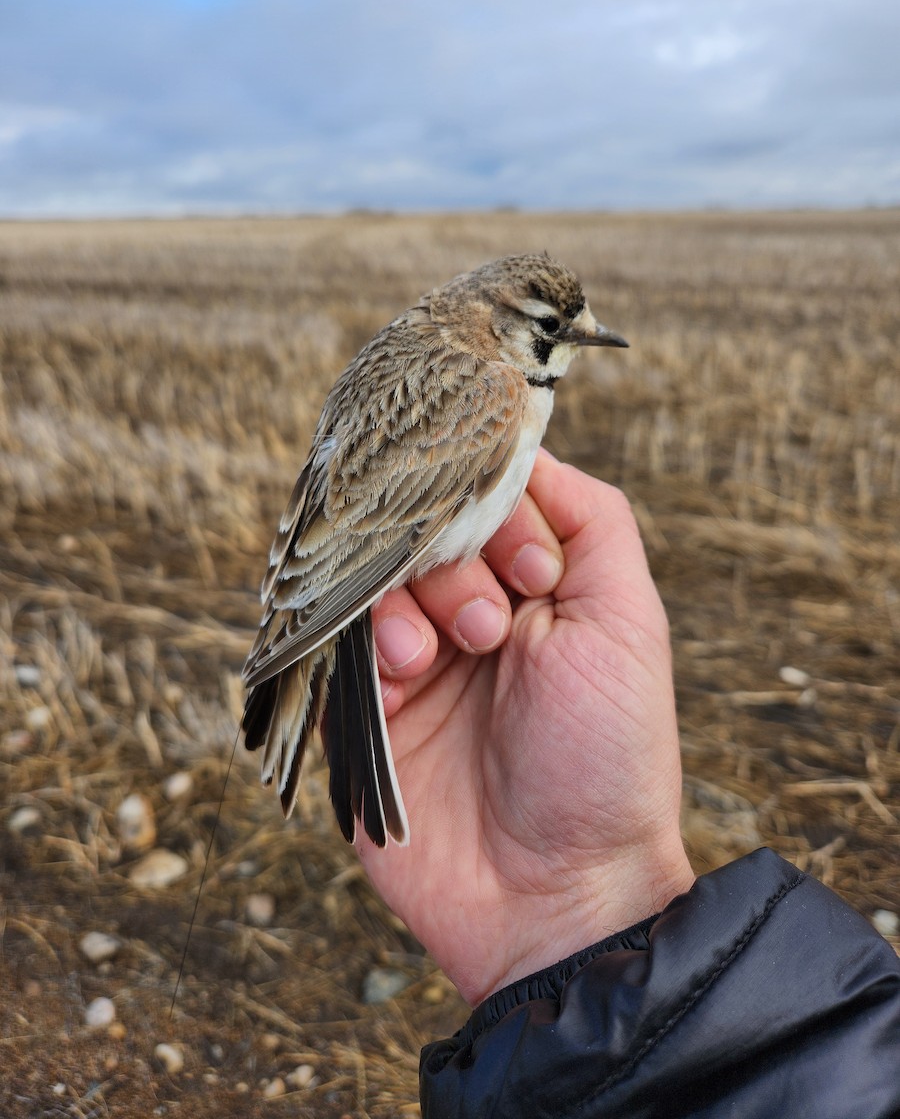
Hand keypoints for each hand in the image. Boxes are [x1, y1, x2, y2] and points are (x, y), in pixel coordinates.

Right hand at [362, 451, 693, 1004]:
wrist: (558, 895)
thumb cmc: (609, 757)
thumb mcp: (631, 622)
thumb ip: (593, 520)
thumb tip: (528, 447)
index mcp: (532, 587)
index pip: (486, 499)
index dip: (495, 513)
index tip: (531, 574)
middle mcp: (469, 615)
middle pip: (425, 533)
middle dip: (450, 564)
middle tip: (487, 628)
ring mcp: (414, 663)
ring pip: (376, 580)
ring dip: (404, 604)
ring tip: (435, 657)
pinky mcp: (365, 712)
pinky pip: (337, 645)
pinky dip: (365, 648)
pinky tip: (401, 679)